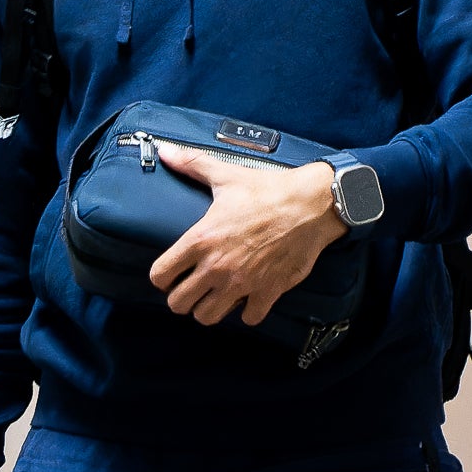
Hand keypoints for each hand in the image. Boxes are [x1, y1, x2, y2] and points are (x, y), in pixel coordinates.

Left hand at [147, 147, 347, 325]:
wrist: (311, 205)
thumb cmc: (268, 190)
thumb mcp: (224, 175)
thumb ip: (191, 164)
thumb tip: (165, 152)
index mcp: (201, 239)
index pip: (160, 275)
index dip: (161, 277)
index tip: (169, 273)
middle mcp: (217, 266)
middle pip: (179, 304)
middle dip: (180, 298)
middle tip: (190, 288)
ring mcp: (242, 283)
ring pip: (208, 317)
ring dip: (208, 308)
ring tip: (214, 296)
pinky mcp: (268, 292)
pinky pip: (248, 319)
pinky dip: (246, 312)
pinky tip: (246, 298)